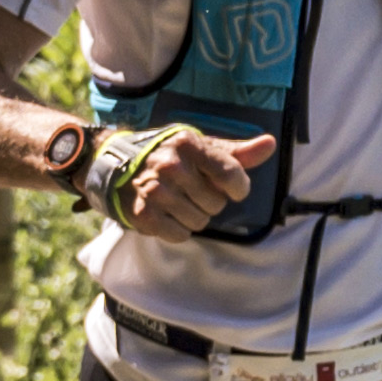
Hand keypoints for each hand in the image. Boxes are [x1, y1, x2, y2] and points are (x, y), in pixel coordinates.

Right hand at [99, 124, 272, 239]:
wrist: (111, 162)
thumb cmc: (165, 154)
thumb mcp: (199, 147)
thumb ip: (235, 152)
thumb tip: (270, 145)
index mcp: (189, 145)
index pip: (232, 175)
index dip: (237, 188)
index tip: (230, 188)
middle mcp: (171, 166)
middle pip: (217, 204)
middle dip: (209, 202)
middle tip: (191, 191)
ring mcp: (155, 191)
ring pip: (199, 222)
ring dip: (192, 217)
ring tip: (177, 202)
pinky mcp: (143, 214)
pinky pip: (179, 235)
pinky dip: (176, 230)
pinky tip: (165, 214)